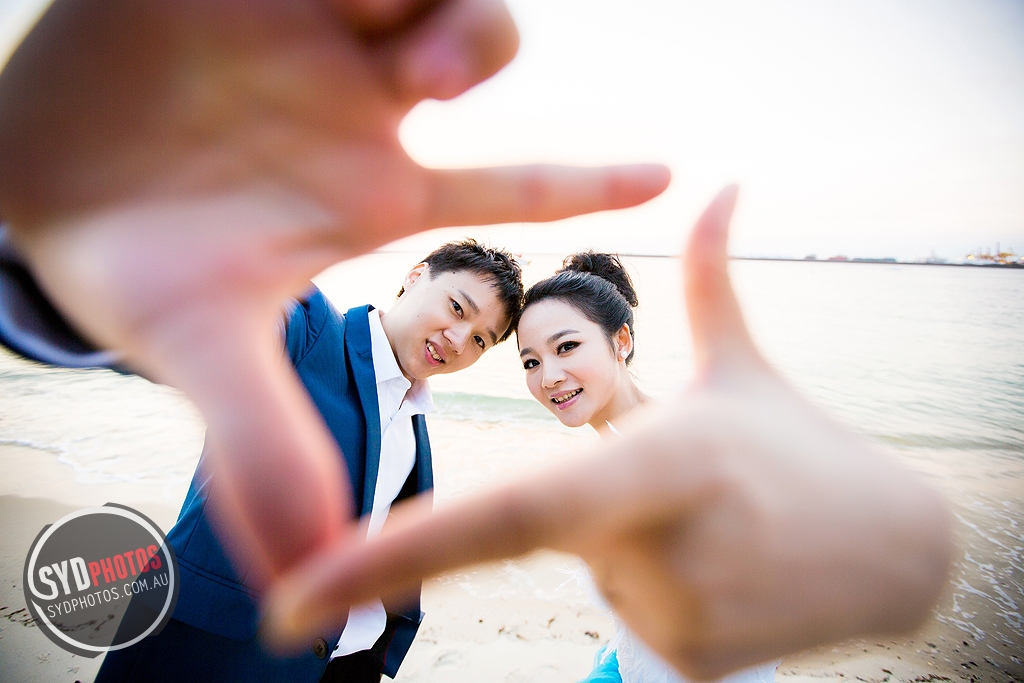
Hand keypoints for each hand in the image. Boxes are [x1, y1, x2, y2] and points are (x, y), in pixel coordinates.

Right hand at [0, 0, 669, 582]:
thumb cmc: (132, 265)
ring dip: (430, 12)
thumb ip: (266, 443)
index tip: (668, 176)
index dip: (588, 182)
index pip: (508, 183)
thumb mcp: (203, 348)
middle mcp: (365, 109)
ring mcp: (321, 38)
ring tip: (372, 38)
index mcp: (373, 192)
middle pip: (478, 44)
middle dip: (471, 44)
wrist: (37, 183)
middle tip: (423, 83)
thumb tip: (317, 564)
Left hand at [265, 186, 952, 678]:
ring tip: (712, 522)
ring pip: (593, 570)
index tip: (294, 600)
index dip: (398, 554)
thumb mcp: (746, 365)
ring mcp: (680, 617)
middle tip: (660, 493)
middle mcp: (668, 547)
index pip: (512, 515)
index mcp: (669, 460)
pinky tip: (722, 563)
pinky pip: (628, 610)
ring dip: (625, 539)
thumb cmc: (803, 446)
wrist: (897, 551)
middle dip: (580, 506)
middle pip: (554, 525)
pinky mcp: (691, 662)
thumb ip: (710, 279)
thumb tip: (724, 182)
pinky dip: (650, 577)